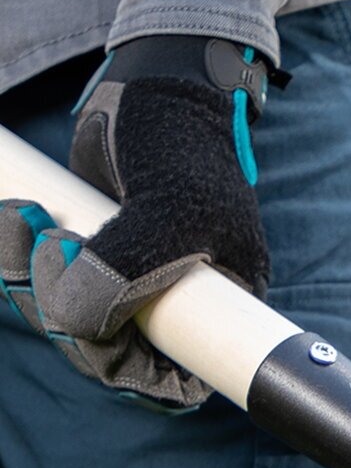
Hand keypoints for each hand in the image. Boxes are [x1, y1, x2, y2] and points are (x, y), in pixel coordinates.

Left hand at [0, 36, 274, 408]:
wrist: (151, 85)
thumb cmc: (183, 147)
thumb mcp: (166, 214)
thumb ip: (124, 272)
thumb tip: (69, 319)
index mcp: (214, 314)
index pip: (172, 382)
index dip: (131, 373)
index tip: (102, 340)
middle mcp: (169, 307)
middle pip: (107, 354)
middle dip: (64, 316)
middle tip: (47, 252)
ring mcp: (122, 281)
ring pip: (65, 319)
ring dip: (27, 279)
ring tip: (22, 218)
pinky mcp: (81, 253)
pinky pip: (39, 282)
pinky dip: (13, 256)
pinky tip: (12, 216)